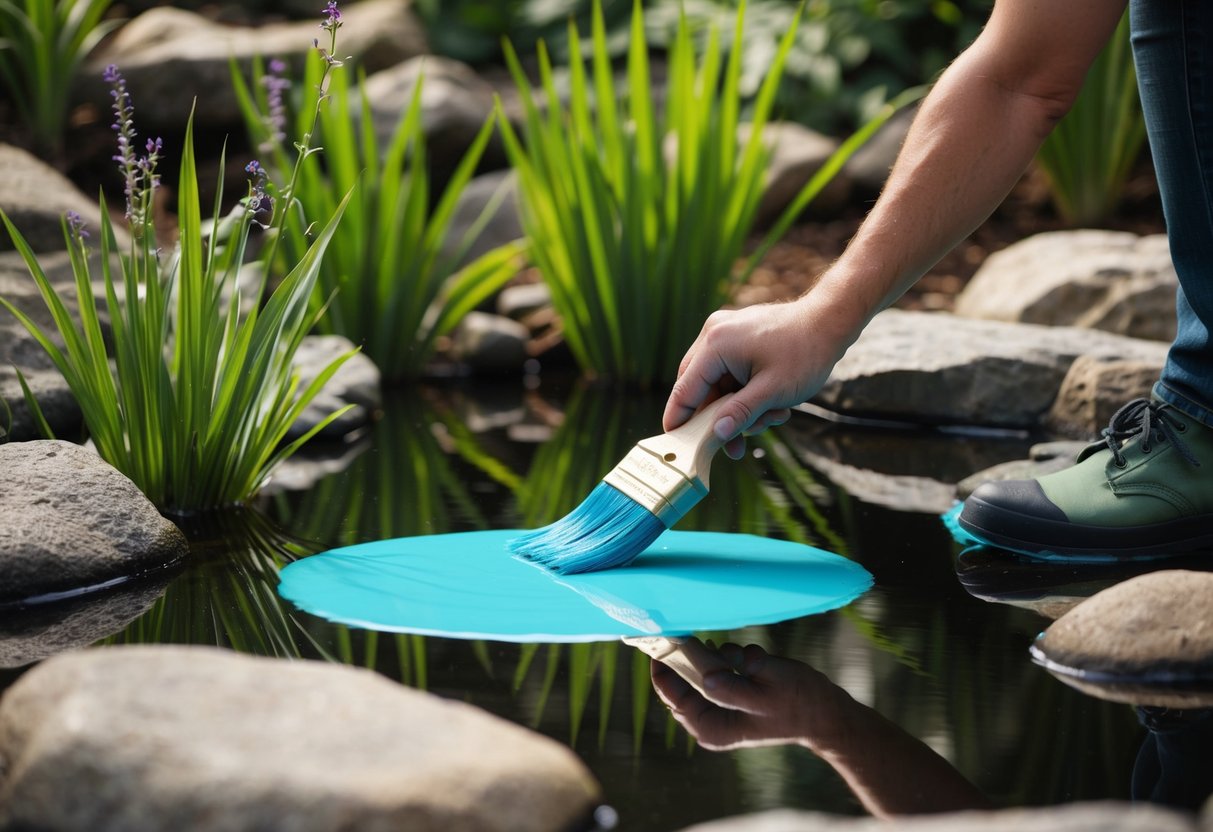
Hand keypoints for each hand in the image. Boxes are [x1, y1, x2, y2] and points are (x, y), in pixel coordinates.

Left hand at [648, 639, 849, 750]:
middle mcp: (711, 721)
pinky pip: (720, 665)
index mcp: (712, 728)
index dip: (662, 666)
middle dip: (693, 656)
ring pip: (702, 669)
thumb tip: (706, 676)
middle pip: (683, 681)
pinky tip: (754, 661)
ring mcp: (722, 705)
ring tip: (746, 661)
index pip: (671, 695)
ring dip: (719, 656)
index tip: (659, 638)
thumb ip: (733, 686)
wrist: (826, 712)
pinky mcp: (733, 691)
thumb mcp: (766, 693)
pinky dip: (732, 657)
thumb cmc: (799, 704)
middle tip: (695, 633)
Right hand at [663, 294, 857, 459]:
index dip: (678, 419)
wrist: (830, 322)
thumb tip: (715, 435)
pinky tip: (770, 406)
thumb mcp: (772, 391)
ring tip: (771, 419)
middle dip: (717, 418)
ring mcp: (725, 333)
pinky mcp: (737, 337)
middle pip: (698, 387)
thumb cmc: (805, 353)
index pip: (685, 388)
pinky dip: (744, 393)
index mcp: (716, 344)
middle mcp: (714, 334)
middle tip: (734, 447)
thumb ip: (740, 414)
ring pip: (716, 384)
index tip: (675, 445)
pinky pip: (729, 373)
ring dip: (737, 407)